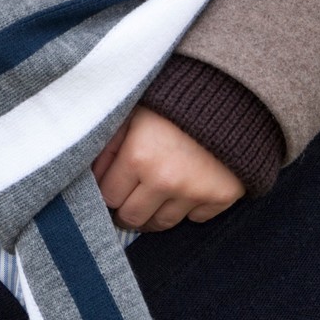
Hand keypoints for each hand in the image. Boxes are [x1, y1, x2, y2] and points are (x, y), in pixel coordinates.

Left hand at [91, 106, 244, 231]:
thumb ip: (107, 145)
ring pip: (163, 223)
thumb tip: (92, 177)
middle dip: (125, 211)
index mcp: (137, 157)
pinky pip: (196, 219)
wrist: (227, 95)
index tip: (111, 187)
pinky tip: (183, 191)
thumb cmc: (171, 102)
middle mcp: (165, 180)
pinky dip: (187, 209)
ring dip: (153, 215)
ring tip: (150, 200)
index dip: (107, 192)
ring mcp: (195, 192)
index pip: (109, 197)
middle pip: (134, 218)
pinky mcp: (221, 197)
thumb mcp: (131, 114)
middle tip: (126, 202)